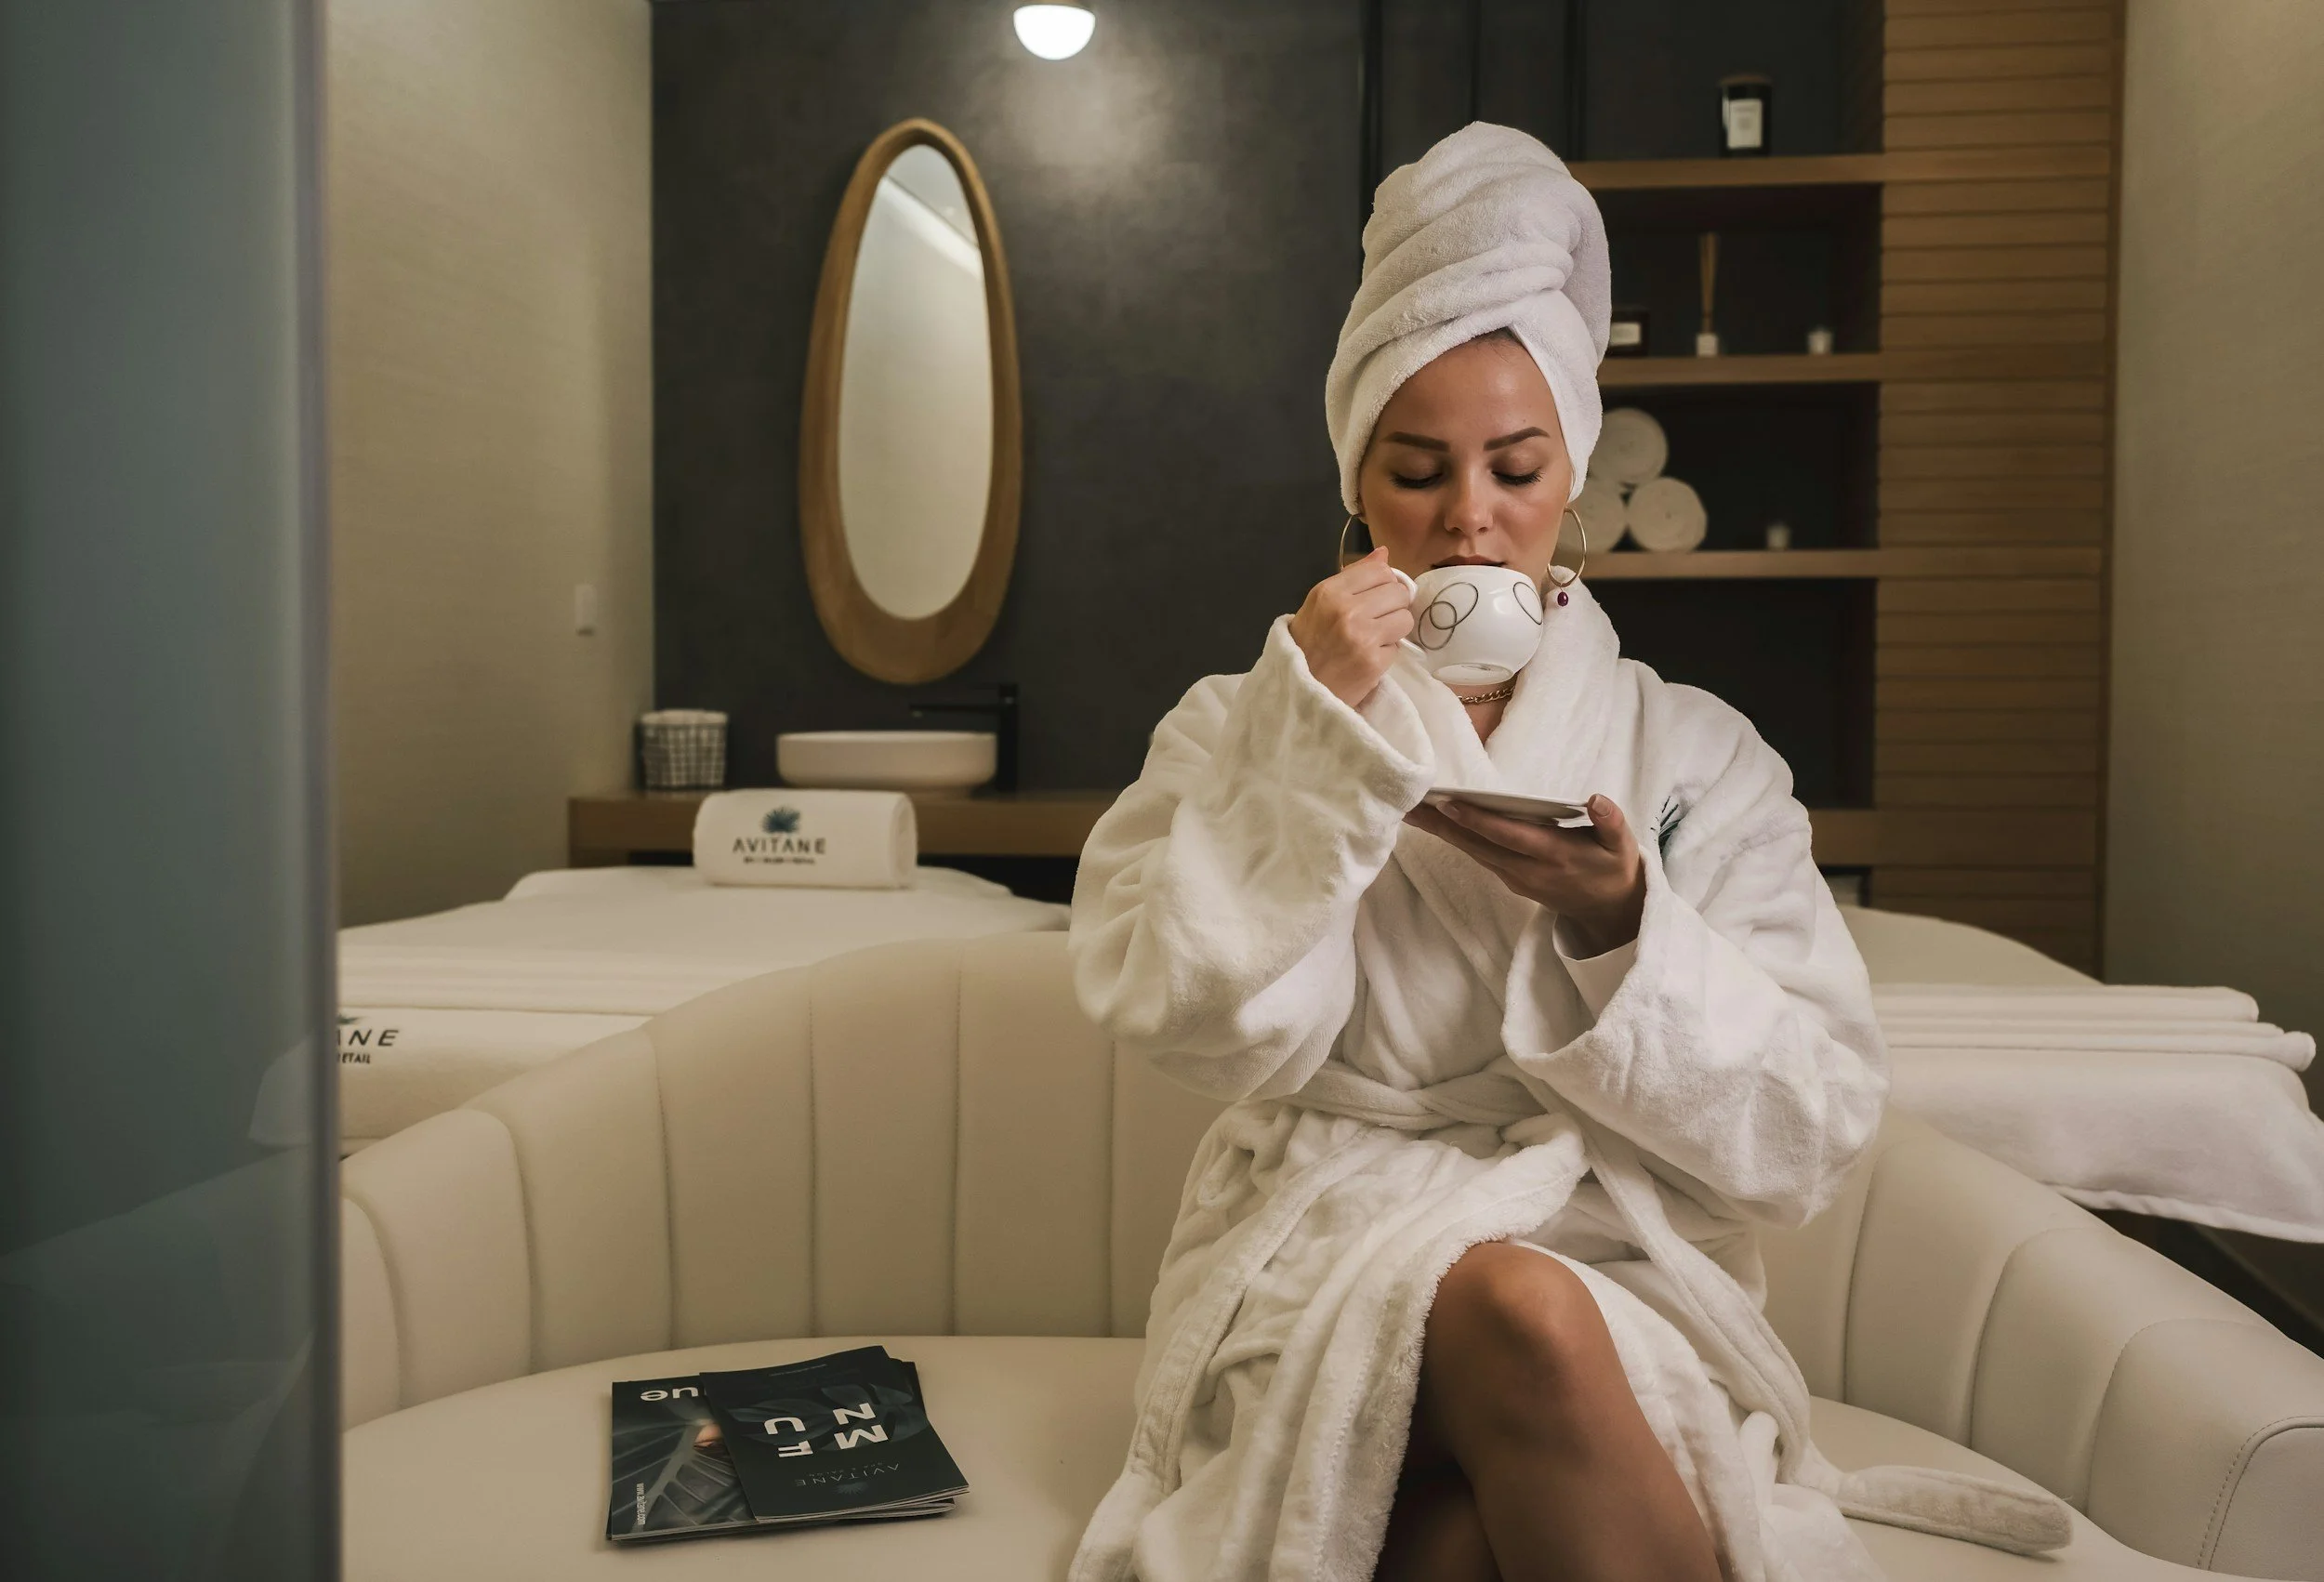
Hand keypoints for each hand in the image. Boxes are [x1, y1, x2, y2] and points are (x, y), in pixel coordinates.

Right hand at [1288, 547, 1414, 708]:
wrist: (1298, 690)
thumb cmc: (1308, 644)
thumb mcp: (1320, 604)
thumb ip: (1352, 577)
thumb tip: (1383, 553)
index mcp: (1330, 591)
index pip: (1380, 570)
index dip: (1384, 583)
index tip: (1376, 597)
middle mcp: (1346, 610)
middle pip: (1398, 592)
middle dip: (1393, 606)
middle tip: (1376, 620)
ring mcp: (1361, 636)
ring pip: (1405, 618)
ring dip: (1395, 629)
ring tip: (1374, 638)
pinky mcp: (1373, 662)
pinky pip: (1398, 646)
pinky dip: (1387, 652)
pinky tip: (1369, 656)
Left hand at [1403, 794, 1645, 954]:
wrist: (1608, 910)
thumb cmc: (1613, 867)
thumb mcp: (1621, 846)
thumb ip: (1611, 822)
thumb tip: (1597, 800)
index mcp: (1554, 855)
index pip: (1509, 836)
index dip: (1478, 821)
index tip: (1449, 804)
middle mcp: (1527, 870)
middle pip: (1478, 845)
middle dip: (1442, 826)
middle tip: (1410, 806)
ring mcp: (1515, 878)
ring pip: (1473, 851)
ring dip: (1442, 832)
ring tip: (1412, 810)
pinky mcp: (1510, 879)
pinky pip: (1478, 855)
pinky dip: (1456, 838)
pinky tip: (1437, 822)